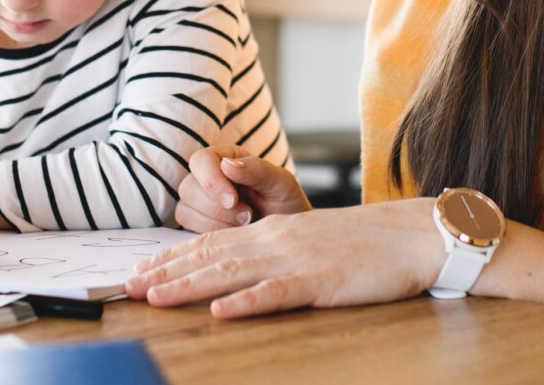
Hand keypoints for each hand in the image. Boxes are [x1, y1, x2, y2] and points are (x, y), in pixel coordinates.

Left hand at [126, 199, 443, 317]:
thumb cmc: (367, 244)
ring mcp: (298, 259)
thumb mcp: (311, 241)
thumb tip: (238, 274)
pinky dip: (247, 303)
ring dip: (190, 286)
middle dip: (166, 272)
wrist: (415, 235)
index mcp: (274, 231)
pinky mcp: (322, 281)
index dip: (172, 257)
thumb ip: (274, 253)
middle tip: (128, 286)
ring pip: (232, 272)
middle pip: (210, 256)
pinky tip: (221, 312)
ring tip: (156, 297)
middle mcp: (277, 240)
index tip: (140, 270)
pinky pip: (278, 293)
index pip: (210, 243)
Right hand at [174, 145, 311, 232]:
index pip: (201, 160)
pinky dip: (210, 234)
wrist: (288, 234)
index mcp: (227, 158)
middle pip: (189, 187)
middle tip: (247, 216)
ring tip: (244, 224)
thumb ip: (258, 170)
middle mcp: (209, 177)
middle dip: (217, 208)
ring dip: (215, 223)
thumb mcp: (282, 183)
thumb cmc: (286, 204)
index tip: (233, 200)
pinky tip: (233, 234)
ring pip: (185, 210)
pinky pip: (187, 229)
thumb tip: (227, 165)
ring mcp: (200, 202)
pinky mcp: (197, 224)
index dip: (212, 181)